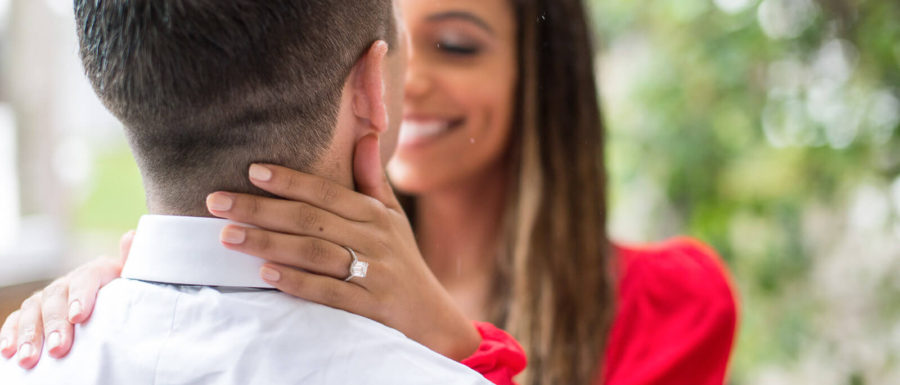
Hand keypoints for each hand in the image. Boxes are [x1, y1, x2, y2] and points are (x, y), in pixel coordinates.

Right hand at [0, 232, 132, 367]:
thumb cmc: (128, 298)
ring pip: (34, 309)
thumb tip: (131, 235)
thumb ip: (133, 262)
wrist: (114, 308)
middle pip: (57, 296)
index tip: (79, 317)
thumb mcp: (135, 282)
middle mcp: (70, 281)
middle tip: (58, 348)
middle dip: (55, 323)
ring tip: (30, 358)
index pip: (87, 277)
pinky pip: (18, 319)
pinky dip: (11, 333)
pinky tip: (9, 350)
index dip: (82, 295)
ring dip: (30, 333)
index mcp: (97, 272)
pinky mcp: (34, 311)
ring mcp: (50, 296)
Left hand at [206, 134, 480, 359]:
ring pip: (315, 253)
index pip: (326, 192)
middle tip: (216, 203)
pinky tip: (266, 274)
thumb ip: (372, 180)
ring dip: (269, 243)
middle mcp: (373, 239)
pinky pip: (329, 292)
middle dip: (260, 209)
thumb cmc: (402, 260)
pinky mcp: (369, 306)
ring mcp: (372, 273)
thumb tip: (366, 135)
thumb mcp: (392, 218)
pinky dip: (298, 282)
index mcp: (374, 215)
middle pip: (310, 220)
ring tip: (228, 237)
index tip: (251, 170)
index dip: (289, 180)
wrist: (431, 315)